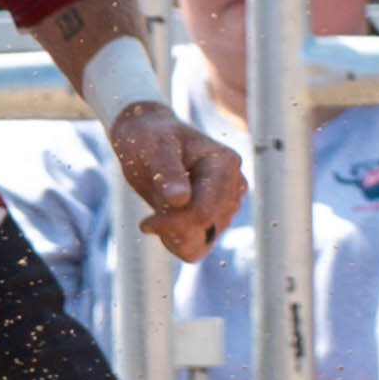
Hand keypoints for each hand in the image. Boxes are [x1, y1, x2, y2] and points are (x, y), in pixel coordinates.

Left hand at [112, 98, 245, 259]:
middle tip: (147, 221)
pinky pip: (203, 244)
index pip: (204, 210)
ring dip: (176, 234)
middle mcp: (233, 184)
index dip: (173, 223)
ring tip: (157, 216)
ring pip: (205, 240)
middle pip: (206, 226)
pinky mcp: (217, 215)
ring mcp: (228, 201)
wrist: (149, 135)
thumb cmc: (151, 137)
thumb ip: (167, 172)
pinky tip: (165, 226)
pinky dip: (181, 241)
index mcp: (224, 163)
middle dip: (173, 228)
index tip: (145, 224)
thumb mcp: (154, 147)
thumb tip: (180, 200)